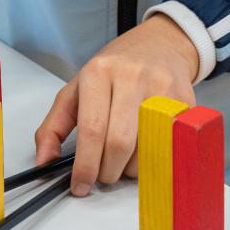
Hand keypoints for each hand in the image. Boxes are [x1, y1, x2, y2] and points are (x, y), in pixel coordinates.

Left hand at [34, 14, 198, 196]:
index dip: (85, 166)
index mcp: (99, 72)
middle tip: (104, 173)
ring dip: (132, 168)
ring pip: (146, 149)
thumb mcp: (77, 88)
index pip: (92, 130)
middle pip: (120, 143)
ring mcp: (161, 87)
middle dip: (108, 170)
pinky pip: (169, 146)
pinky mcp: (185, 100)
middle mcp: (131, 76)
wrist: (159, 44)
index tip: (80, 185)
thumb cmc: (115, 70)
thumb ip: (54, 126)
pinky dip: (156, 159)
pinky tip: (147, 150)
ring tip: (125, 156)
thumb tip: (44, 162)